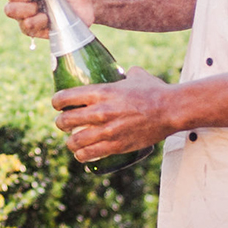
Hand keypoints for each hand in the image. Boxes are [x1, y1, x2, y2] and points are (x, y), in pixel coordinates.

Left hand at [52, 67, 175, 162]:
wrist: (170, 110)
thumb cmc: (154, 91)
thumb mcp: (136, 76)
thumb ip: (125, 74)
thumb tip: (124, 73)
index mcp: (101, 92)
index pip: (65, 97)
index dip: (56, 102)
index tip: (57, 104)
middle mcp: (100, 112)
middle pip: (64, 121)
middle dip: (60, 123)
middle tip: (62, 123)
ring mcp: (107, 130)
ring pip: (74, 141)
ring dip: (69, 142)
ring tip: (71, 141)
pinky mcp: (116, 145)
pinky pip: (90, 154)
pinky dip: (81, 155)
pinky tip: (80, 154)